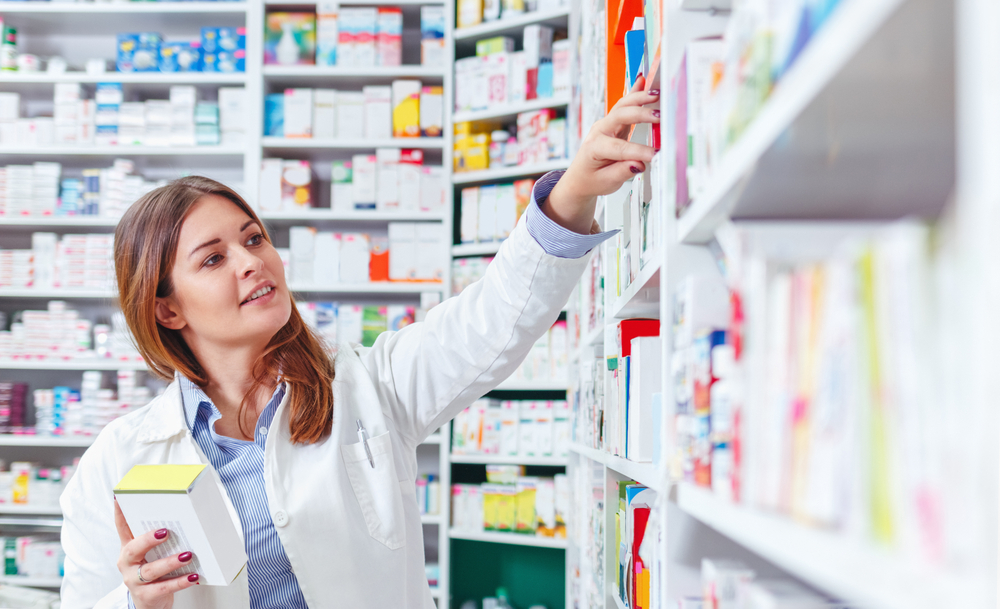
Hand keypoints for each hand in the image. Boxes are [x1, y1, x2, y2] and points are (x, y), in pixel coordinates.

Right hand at [115, 499, 198, 608]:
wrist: (150, 603)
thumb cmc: (154, 573)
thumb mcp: (151, 554)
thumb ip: (159, 539)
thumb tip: (184, 517)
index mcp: (129, 548)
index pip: (122, 528)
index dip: (119, 513)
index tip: (119, 497)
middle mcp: (128, 563)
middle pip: (134, 549)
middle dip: (148, 539)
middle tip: (165, 532)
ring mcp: (134, 580)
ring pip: (151, 570)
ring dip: (171, 562)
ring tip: (188, 555)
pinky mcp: (146, 595)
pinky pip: (164, 587)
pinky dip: (180, 581)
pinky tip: (194, 576)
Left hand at [544, 76, 659, 233]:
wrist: (581, 177)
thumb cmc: (591, 179)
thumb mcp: (606, 182)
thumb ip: (622, 172)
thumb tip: (639, 163)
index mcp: (594, 147)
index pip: (619, 147)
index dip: (638, 151)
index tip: (654, 155)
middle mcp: (599, 131)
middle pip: (620, 116)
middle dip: (640, 114)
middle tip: (658, 117)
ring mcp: (606, 124)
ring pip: (622, 106)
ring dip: (640, 98)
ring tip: (656, 95)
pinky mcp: (613, 122)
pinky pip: (624, 104)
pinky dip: (634, 92)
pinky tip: (642, 80)